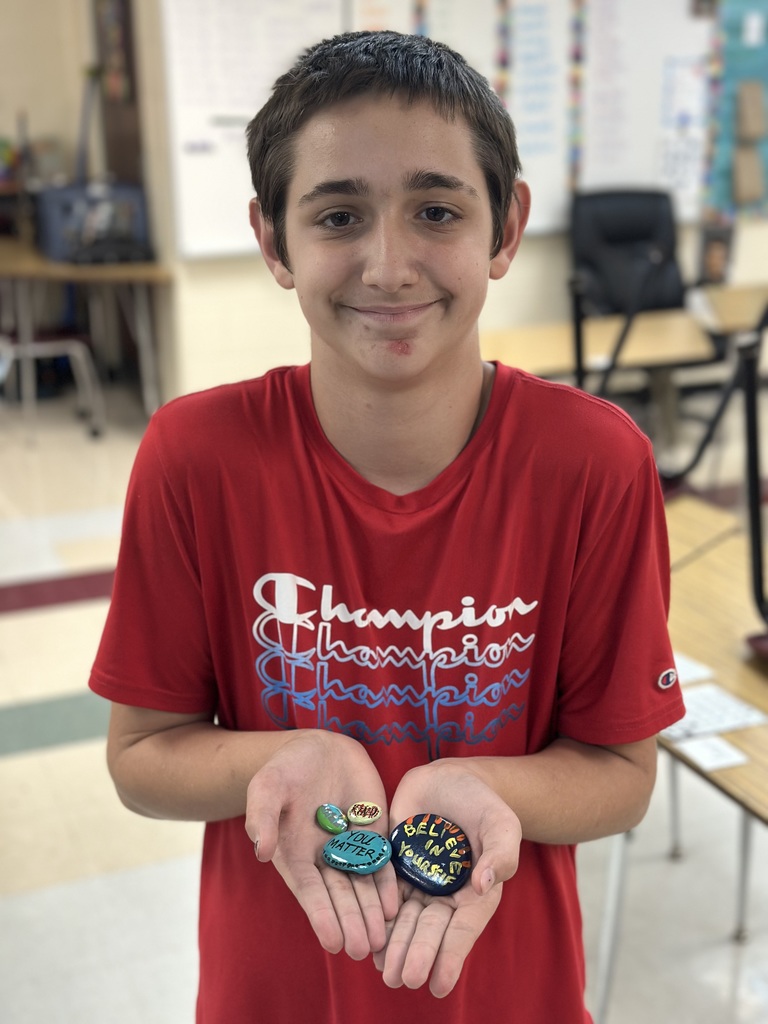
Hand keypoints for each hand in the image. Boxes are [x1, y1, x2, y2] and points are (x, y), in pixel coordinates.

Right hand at [245, 730, 398, 959]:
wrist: (319, 747)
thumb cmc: (286, 769)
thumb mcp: (267, 786)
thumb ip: (262, 816)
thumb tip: (262, 852)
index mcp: (296, 855)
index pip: (310, 892)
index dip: (322, 916)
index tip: (333, 942)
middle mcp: (324, 858)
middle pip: (340, 895)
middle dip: (351, 922)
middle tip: (364, 948)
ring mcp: (351, 847)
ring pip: (363, 885)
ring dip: (372, 912)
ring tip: (382, 938)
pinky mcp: (374, 832)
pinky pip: (382, 862)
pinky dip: (388, 884)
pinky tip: (395, 906)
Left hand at [373, 760, 521, 996]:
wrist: (447, 780)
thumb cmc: (482, 803)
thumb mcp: (501, 823)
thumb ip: (501, 852)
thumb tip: (485, 884)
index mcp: (475, 893)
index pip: (462, 929)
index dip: (450, 957)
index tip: (437, 984)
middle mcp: (445, 896)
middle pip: (429, 929)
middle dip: (417, 955)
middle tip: (403, 979)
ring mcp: (418, 883)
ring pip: (404, 921)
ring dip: (395, 947)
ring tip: (384, 972)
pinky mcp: (394, 869)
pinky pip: (384, 897)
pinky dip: (378, 921)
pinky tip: (370, 943)